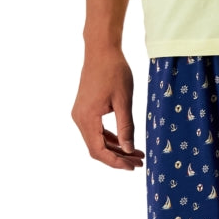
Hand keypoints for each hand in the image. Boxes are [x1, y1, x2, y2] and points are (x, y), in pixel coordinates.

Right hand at [72, 47, 144, 169]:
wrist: (101, 50)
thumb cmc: (114, 72)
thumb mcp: (124, 101)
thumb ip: (126, 127)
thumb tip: (128, 150)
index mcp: (87, 118)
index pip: (98, 150)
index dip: (115, 162)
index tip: (132, 167)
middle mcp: (79, 118)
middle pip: (97, 149)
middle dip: (118, 158)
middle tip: (138, 163)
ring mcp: (80, 114)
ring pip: (96, 141)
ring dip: (115, 149)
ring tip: (136, 154)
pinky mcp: (85, 109)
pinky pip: (96, 130)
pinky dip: (110, 138)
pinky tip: (126, 142)